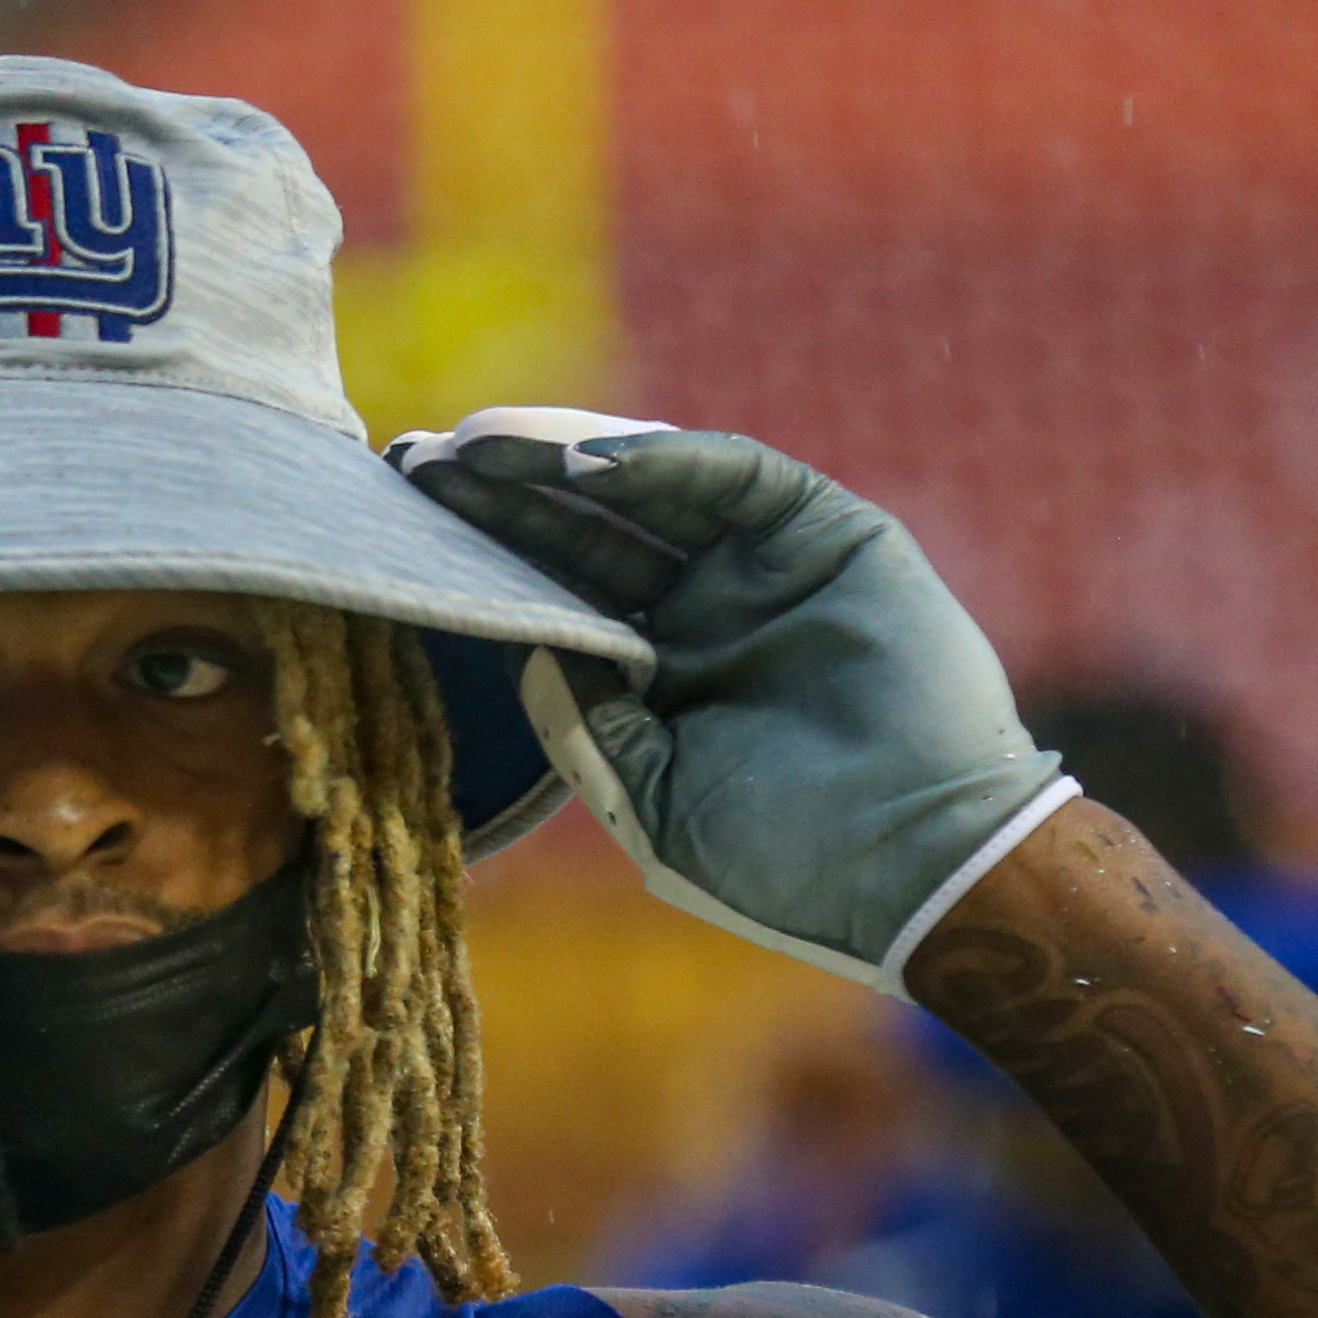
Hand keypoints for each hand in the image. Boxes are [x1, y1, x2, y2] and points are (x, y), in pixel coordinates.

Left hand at [390, 409, 1069, 993]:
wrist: (921, 869)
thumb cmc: (788, 864)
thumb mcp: (651, 801)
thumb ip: (583, 725)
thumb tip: (520, 651)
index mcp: (657, 680)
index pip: (553, 597)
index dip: (481, 562)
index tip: (396, 532)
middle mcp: (703, 614)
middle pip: (584, 533)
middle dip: (502, 496)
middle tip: (412, 462)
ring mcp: (764, 570)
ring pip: (649, 490)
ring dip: (562, 462)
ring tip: (477, 448)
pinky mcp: (829, 535)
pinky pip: (735, 478)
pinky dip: (660, 461)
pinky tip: (580, 461)